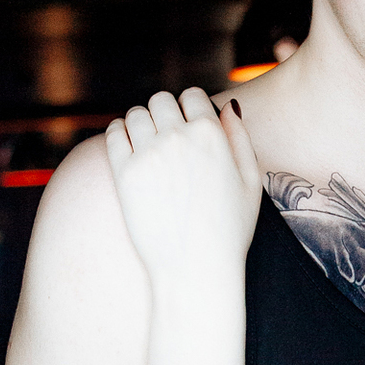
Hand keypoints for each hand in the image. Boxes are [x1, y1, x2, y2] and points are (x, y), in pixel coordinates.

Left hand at [105, 87, 260, 285]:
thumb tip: (228, 106)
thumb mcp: (251, 182)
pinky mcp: (123, 173)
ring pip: (136, 113)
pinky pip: (114, 133)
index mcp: (211, 134)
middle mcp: (177, 137)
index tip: (188, 121)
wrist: (196, 269)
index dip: (191, 106)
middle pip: (161, 100)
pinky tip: (128, 144)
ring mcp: (147, 153)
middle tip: (167, 133)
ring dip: (142, 121)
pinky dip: (119, 131)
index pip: (192, 95)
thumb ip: (240, 138)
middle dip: (165, 111)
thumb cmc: (229, 230)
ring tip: (148, 141)